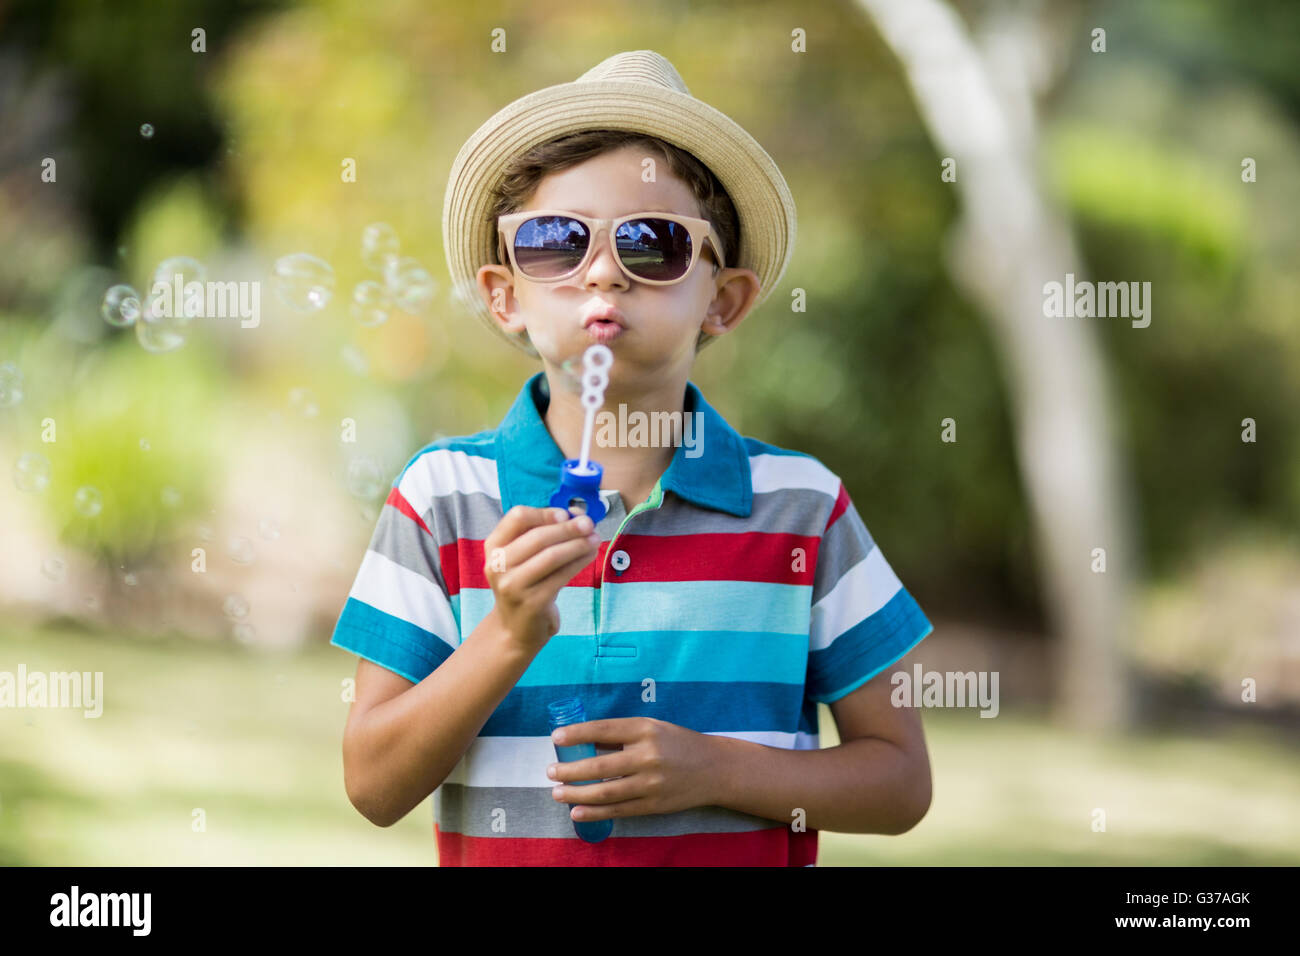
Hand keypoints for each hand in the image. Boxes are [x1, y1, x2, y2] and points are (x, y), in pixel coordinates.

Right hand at [483, 505, 600, 652]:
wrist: (515, 628)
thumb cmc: (525, 583)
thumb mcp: (522, 557)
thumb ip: (542, 533)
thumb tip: (576, 514)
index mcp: (493, 546)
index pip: (517, 517)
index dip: (545, 513)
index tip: (566, 514)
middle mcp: (497, 565)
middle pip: (538, 537)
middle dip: (568, 528)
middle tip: (589, 524)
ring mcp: (513, 586)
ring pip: (551, 556)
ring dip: (578, 545)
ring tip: (594, 539)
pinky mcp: (532, 602)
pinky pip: (561, 576)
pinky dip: (579, 562)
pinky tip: (590, 555)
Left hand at [547, 717, 721, 820]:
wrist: (714, 768)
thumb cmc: (677, 744)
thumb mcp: (652, 729)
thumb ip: (622, 736)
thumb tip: (584, 742)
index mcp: (645, 729)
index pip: (604, 730)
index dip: (577, 734)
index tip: (556, 737)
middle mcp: (648, 755)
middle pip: (600, 765)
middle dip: (570, 770)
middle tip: (550, 772)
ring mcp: (651, 782)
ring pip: (606, 791)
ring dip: (577, 794)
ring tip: (557, 793)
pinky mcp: (654, 804)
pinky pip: (619, 810)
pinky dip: (595, 813)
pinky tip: (577, 812)